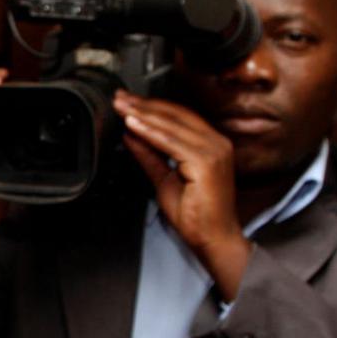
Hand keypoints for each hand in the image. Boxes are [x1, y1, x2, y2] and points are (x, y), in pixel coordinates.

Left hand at [115, 90, 250, 298]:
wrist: (212, 238)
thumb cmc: (196, 215)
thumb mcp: (164, 179)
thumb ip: (149, 155)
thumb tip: (131, 135)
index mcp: (211, 144)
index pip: (178, 117)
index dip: (151, 108)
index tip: (127, 103)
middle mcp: (217, 143)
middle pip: (175, 115)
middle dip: (144, 105)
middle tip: (119, 98)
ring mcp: (214, 151)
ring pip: (172, 125)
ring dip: (143, 114)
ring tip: (122, 107)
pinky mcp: (207, 162)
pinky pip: (172, 142)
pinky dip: (151, 132)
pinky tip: (134, 125)